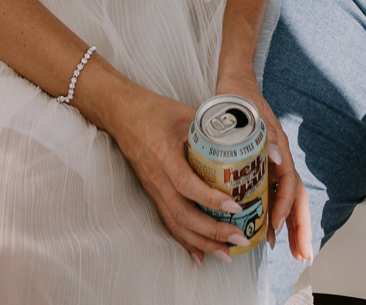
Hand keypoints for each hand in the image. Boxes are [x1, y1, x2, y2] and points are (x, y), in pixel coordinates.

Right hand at [102, 85, 251, 263]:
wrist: (123, 115)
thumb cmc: (155, 111)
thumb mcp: (185, 113)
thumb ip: (211, 127)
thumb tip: (242, 137)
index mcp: (164, 155)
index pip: (187, 184)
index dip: (210, 199)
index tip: (234, 207)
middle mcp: (157, 178)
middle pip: (183, 214)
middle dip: (212, 231)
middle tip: (239, 239)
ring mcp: (153, 189)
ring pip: (176, 224)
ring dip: (202, 242)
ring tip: (226, 254)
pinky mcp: (153, 195)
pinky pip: (168, 223)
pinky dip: (185, 241)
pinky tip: (201, 255)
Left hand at [214, 67, 311, 265]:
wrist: (234, 82)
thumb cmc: (239, 98)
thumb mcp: (249, 114)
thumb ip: (262, 132)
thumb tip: (278, 158)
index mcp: (279, 149)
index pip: (290, 185)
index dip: (285, 208)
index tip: (276, 228)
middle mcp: (279, 158)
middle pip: (296, 197)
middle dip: (301, 227)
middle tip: (302, 255)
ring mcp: (273, 162)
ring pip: (288, 199)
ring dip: (292, 225)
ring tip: (292, 251)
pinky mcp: (262, 164)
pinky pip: (274, 193)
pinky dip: (276, 213)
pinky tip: (270, 228)